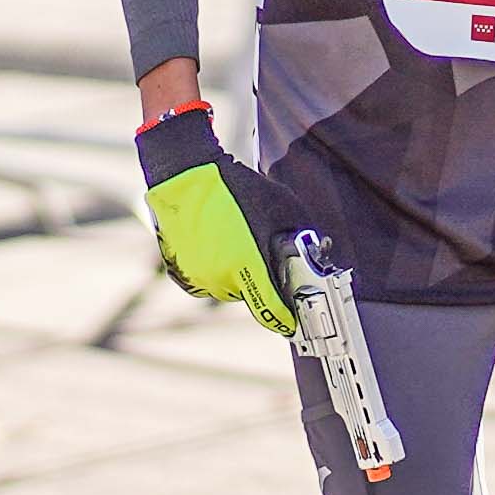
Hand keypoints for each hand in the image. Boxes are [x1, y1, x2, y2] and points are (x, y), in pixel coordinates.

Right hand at [134, 106, 302, 333]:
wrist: (187, 172)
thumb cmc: (238, 186)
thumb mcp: (284, 207)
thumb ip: (301, 238)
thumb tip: (314, 257)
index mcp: (247, 267)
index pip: (272, 308)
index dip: (285, 317)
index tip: (292, 321)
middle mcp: (221, 279)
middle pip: (250, 295)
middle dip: (260, 280)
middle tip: (261, 253)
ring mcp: (198, 277)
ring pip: (227, 288)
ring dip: (236, 274)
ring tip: (236, 240)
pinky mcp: (180, 272)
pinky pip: (205, 281)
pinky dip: (214, 270)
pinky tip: (217, 243)